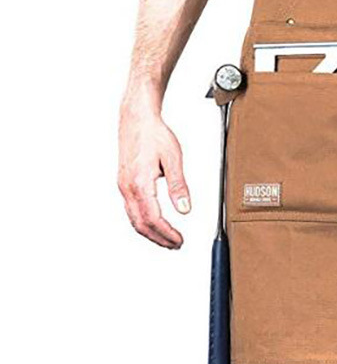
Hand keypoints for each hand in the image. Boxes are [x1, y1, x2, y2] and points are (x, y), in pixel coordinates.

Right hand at [118, 99, 190, 248]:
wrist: (136, 119)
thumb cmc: (154, 134)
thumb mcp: (173, 158)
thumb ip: (178, 186)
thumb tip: (185, 208)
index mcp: (140, 184)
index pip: (153, 219)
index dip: (166, 233)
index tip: (179, 240)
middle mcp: (128, 188)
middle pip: (141, 224)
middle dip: (158, 238)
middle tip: (175, 244)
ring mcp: (123, 186)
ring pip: (133, 219)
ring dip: (150, 232)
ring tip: (166, 238)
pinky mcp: (124, 183)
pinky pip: (131, 209)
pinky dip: (142, 221)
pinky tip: (152, 222)